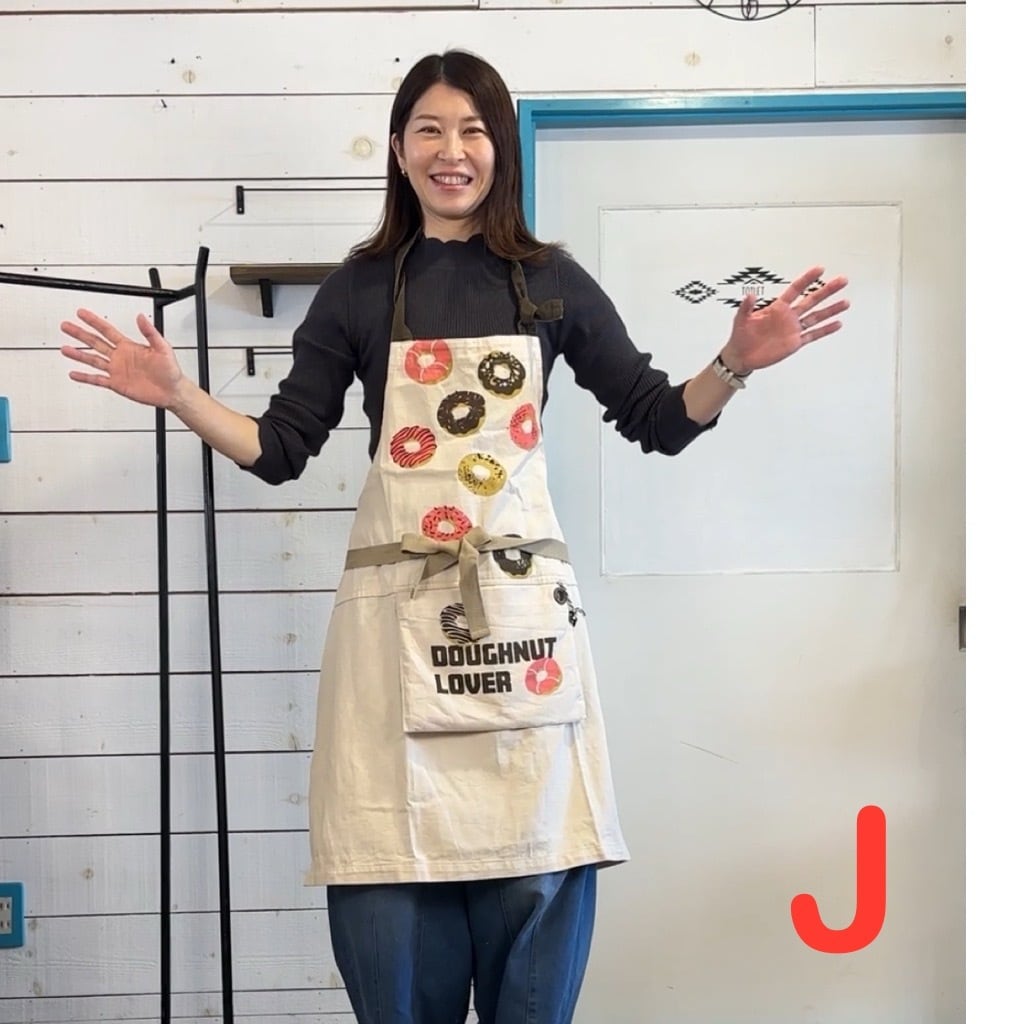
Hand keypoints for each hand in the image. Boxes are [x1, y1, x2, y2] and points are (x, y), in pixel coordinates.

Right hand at [60, 309, 186, 409]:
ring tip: (64, 349)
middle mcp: (120, 357)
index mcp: (129, 346)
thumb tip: (141, 316)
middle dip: (80, 334)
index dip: (94, 321)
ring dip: (79, 354)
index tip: (81, 313)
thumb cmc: (170, 370)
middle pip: (95, 342)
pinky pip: (97, 380)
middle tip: (66, 326)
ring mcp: (117, 370)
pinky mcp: (117, 384)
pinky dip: (85, 377)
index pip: (107, 330)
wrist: (172, 391)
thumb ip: (150, 332)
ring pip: (93, 360)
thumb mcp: (163, 348)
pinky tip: (74, 374)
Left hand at [719, 267, 849, 374]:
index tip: (819, 270)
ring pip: (816, 317)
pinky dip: (825, 330)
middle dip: (826, 290)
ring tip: (845, 302)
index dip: (807, 279)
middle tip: (841, 280)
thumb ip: (746, 307)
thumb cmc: (740, 336)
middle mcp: (788, 317)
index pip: (795, 290)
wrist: (741, 356)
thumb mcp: (740, 320)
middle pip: (811, 300)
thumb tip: (750, 294)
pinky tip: (837, 324)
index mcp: (776, 308)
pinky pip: (813, 335)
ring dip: (831, 310)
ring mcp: (793, 329)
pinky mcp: (794, 343)